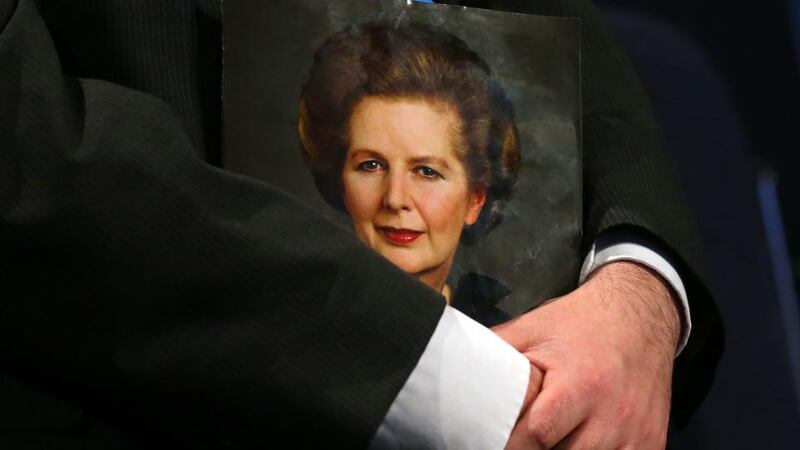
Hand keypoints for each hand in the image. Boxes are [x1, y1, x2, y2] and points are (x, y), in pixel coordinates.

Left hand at [497, 261, 680, 449]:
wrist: (640, 315)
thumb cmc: (579, 324)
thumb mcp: (532, 329)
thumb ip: (497, 354)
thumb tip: (460, 373)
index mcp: (580, 383)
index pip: (537, 436)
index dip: (511, 445)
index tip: (491, 441)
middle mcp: (613, 414)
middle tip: (519, 440)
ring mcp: (636, 434)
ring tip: (547, 440)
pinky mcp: (652, 444)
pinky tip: (577, 443)